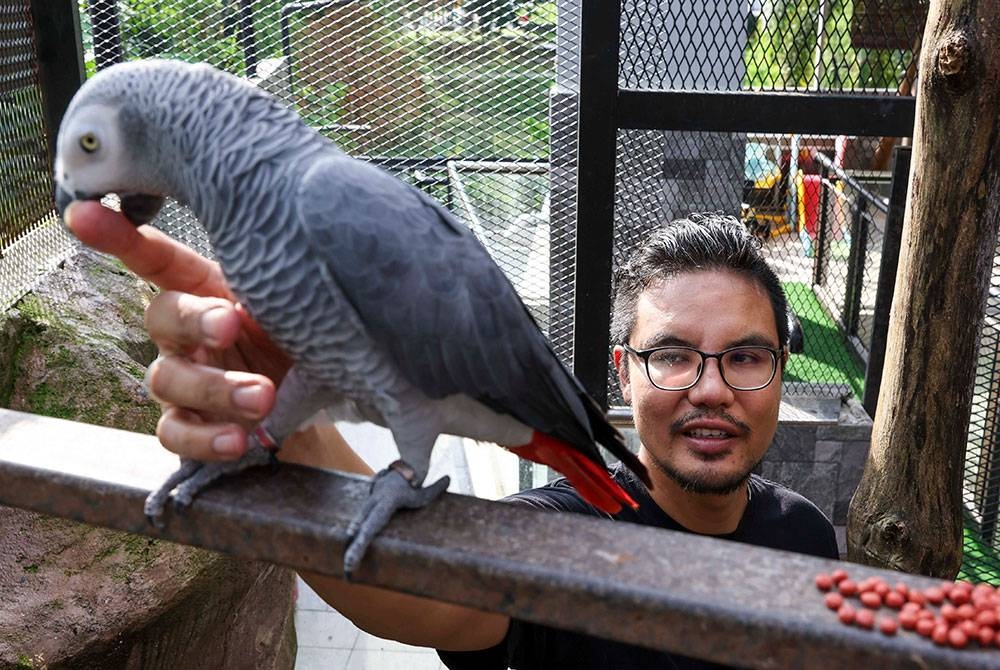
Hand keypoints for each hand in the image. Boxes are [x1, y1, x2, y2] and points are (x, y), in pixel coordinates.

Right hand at [66, 201, 290, 460]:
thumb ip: (270, 289)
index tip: (84, 213)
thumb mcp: (292, 303)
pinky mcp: (189, 424)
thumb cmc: (296, 334)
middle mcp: (183, 330)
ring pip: (169, 379)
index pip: (156, 257)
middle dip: (193, 320)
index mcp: (204, 288)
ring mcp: (181, 378)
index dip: (119, 235)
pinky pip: (176, 434)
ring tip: (263, 396)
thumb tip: (255, 294)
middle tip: (230, 325)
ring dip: (216, 389)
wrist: (314, 398)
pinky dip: (206, 439)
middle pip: (161, 316)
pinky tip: (238, 439)